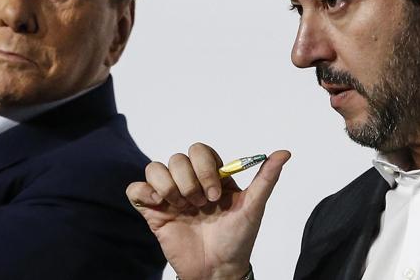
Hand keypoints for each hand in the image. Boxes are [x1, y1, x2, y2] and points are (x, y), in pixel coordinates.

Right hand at [126, 143, 290, 279]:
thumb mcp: (254, 207)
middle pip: (177, 159)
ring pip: (155, 168)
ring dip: (169, 188)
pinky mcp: (153, 211)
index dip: (204, 168)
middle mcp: (189, 182)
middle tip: (202, 206)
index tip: (216, 195)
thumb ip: (266, 178)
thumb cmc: (237, 239)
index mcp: (211, 176)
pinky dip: (143, 192)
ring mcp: (169, 196)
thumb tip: (285, 152)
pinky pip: (135, 189)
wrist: (218, 271)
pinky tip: (160, 206)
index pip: (200, 151)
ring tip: (184, 210)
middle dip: (189, 182)